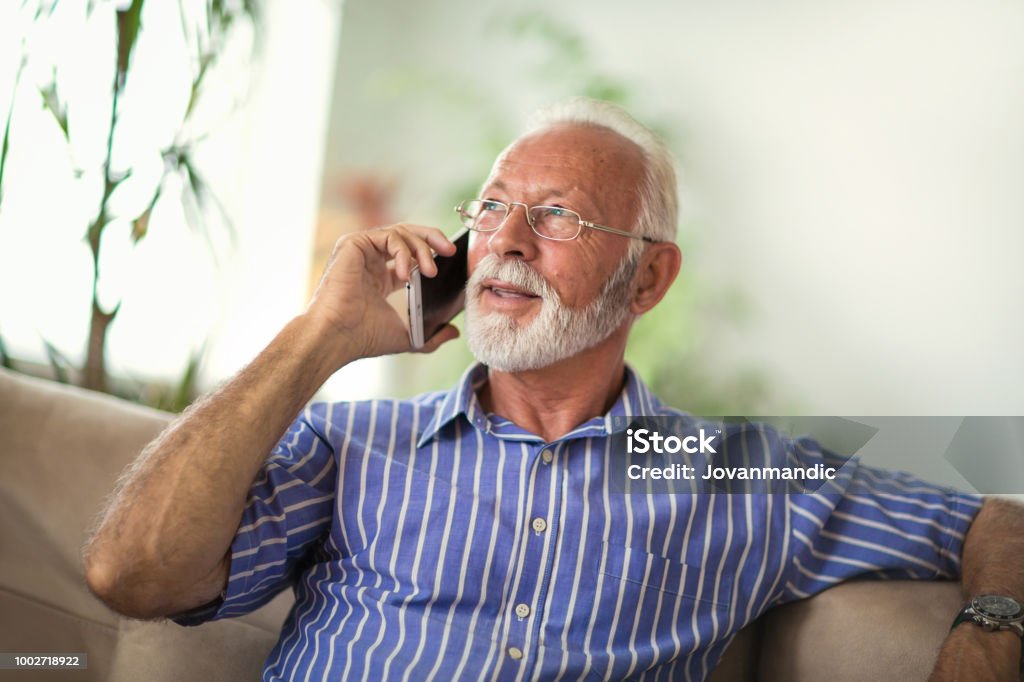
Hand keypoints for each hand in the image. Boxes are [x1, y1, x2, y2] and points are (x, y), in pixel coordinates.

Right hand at [305, 224, 459, 360]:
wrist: (338, 337)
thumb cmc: (364, 338)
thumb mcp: (409, 337)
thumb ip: (432, 335)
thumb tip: (453, 332)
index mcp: (379, 278)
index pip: (408, 254)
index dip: (430, 253)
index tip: (451, 258)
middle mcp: (369, 260)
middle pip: (407, 235)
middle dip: (432, 239)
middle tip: (451, 250)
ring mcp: (360, 250)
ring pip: (400, 232)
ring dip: (422, 248)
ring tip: (431, 271)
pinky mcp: (353, 244)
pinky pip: (388, 236)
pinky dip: (403, 251)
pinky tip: (408, 273)